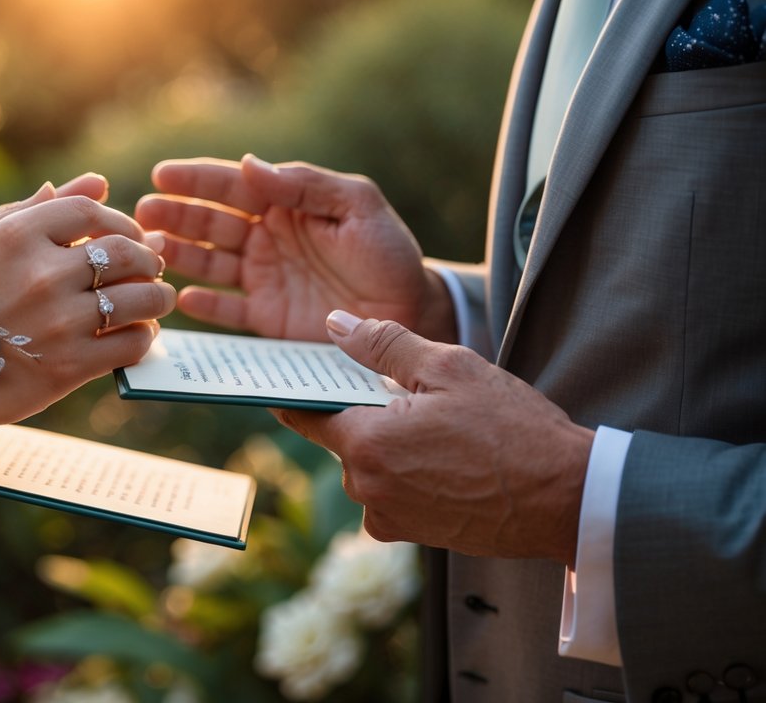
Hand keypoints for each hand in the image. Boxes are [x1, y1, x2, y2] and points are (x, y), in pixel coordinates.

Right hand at [0, 196, 175, 453]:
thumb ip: (23, 215)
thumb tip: (73, 187)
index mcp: (16, 236)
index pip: (90, 212)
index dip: (119, 222)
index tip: (128, 234)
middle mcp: (42, 274)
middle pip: (122, 252)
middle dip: (147, 258)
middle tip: (153, 267)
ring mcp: (59, 321)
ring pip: (138, 298)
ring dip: (158, 298)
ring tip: (159, 300)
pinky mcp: (70, 367)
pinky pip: (130, 344)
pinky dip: (144, 338)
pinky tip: (139, 335)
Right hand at [135, 155, 453, 341]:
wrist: (413, 314)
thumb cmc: (389, 254)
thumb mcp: (358, 206)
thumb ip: (305, 184)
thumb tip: (248, 164)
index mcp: (286, 205)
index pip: (233, 187)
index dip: (196, 180)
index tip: (161, 175)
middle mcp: (267, 239)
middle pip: (211, 224)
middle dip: (175, 216)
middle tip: (143, 214)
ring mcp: (264, 279)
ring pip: (210, 263)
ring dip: (181, 255)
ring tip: (154, 252)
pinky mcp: (268, 319)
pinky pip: (227, 311)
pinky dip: (205, 306)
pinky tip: (185, 300)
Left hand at [274, 312, 593, 566]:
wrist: (567, 498)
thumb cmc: (512, 428)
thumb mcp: (448, 368)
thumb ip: (383, 345)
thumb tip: (336, 326)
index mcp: (365, 445)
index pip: (306, 416)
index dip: (302, 393)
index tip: (293, 379)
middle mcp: (367, 488)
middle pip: (345, 439)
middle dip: (367, 414)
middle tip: (408, 392)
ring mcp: (391, 517)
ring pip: (372, 466)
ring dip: (394, 444)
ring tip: (443, 426)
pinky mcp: (415, 536)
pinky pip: (394, 492)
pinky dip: (411, 472)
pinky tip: (450, 457)